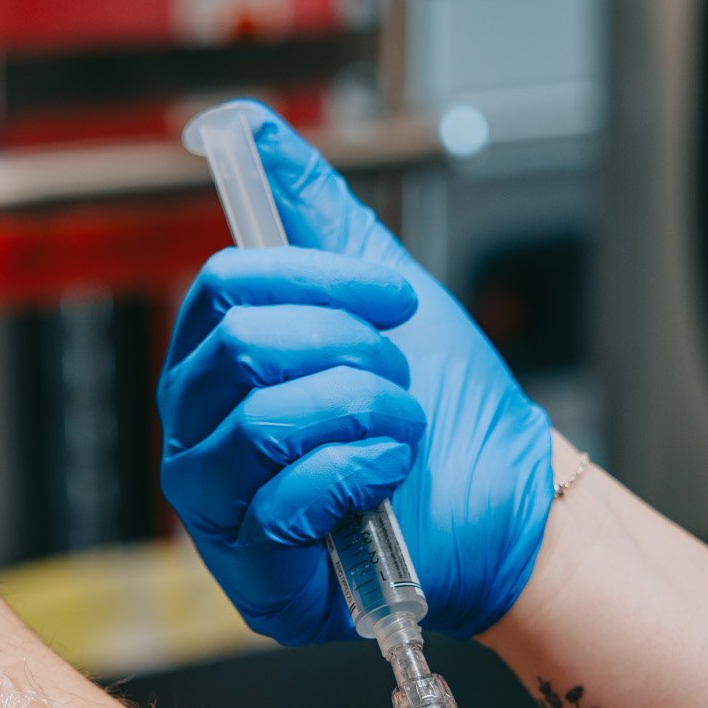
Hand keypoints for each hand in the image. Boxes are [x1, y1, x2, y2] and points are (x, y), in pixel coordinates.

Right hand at [159, 103, 553, 643]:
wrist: (508, 505)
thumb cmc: (446, 410)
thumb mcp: (379, 293)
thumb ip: (312, 212)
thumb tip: (245, 121)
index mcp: (217, 373)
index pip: (222, 289)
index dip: (314, 281)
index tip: (394, 298)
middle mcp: (199, 442)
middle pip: (238, 348)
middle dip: (347, 350)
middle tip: (399, 378)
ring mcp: (220, 518)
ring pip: (258, 423)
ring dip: (361, 410)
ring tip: (402, 429)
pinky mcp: (257, 586)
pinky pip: (282, 502)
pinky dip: (358, 474)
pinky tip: (389, 480)